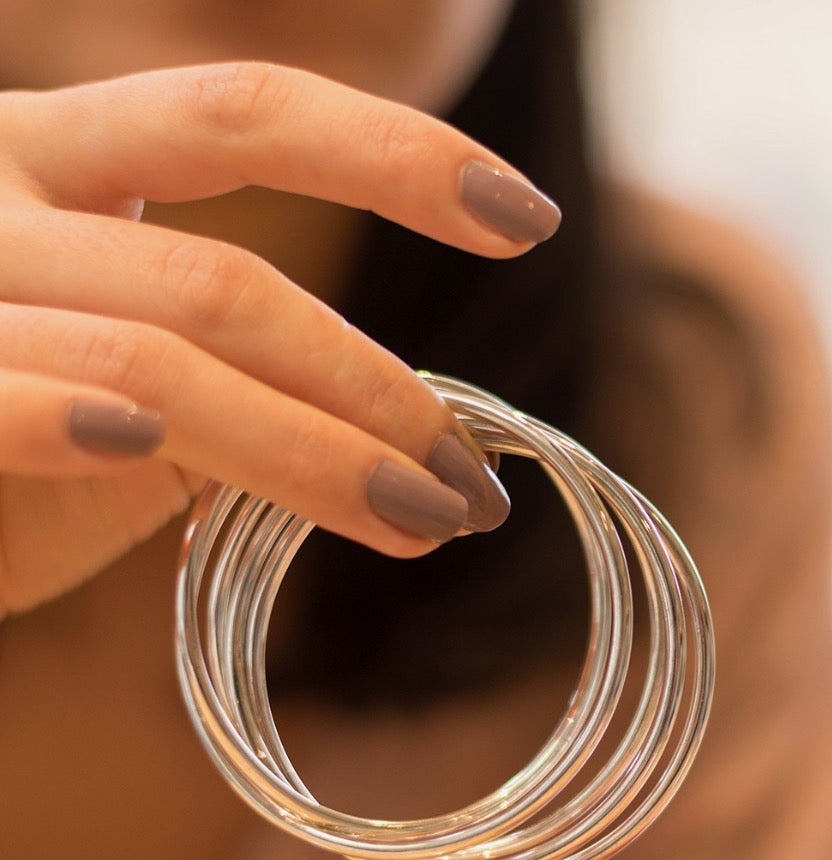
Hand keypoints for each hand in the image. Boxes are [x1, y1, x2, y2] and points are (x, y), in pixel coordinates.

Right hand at [0, 62, 558, 614]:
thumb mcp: (120, 386)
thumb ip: (231, 376)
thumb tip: (387, 422)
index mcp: (56, 164)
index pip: (241, 115)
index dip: (393, 151)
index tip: (528, 217)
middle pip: (228, 278)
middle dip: (377, 389)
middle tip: (472, 489)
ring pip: (161, 357)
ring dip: (316, 453)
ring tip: (421, 524)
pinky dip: (66, 420)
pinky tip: (140, 443)